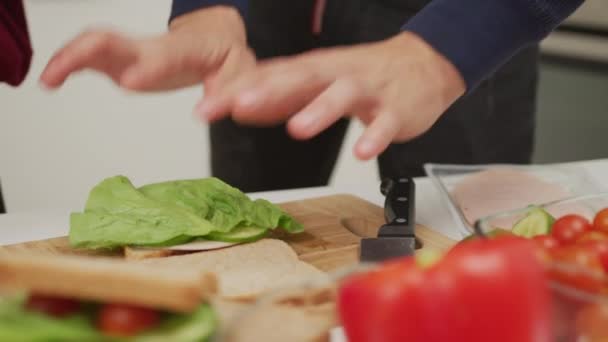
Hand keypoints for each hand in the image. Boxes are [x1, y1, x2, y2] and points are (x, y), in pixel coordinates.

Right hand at [39, 6, 254, 91]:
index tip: (130, 80)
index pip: (164, 57)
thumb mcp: (239, 74)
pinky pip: (92, 57)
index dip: (147, 67)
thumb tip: (203, 115)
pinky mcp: (125, 59)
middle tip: (60, 75)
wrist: (214, 36)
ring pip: (97, 45)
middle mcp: (154, 47)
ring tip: (48, 79)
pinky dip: (70, 64)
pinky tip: (53, 79)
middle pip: (116, 42)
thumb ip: (225, 95)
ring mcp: (135, 51)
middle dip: (87, 54)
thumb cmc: (226, 56)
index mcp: (185, 51)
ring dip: (69, 58)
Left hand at [194, 32, 465, 159]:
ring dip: (320, 111)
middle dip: (268, 92)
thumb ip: (279, 96)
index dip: (236, 93)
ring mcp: (367, 91)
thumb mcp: (317, 81)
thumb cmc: (364, 74)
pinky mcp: (395, 110)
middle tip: (238, 106)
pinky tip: (362, 152)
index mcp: (313, 70)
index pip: (269, 79)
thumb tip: (238, 108)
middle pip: (300, 79)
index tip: (204, 110)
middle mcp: (336, 76)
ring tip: (298, 129)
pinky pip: (386, 123)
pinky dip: (375, 136)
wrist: (421, 65)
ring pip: (343, 96)